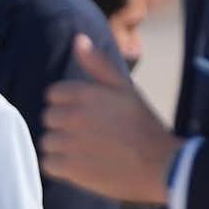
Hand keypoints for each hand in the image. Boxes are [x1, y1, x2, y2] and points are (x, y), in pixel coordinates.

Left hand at [43, 36, 177, 205]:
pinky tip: (81, 165)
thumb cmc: (143, 125)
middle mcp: (73, 116)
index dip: (68, 104)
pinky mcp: (70, 169)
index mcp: (85, 94)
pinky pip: (48, 164)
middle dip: (64, 124)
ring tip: (87, 150)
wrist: (160, 165)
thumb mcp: (124, 88)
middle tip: (89, 134)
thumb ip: (98, 64)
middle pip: (48, 118)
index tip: (87, 115)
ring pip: (47, 142)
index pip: (53, 94)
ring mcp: (70, 143)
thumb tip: (78, 40)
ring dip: (61, 147)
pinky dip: (61, 167)